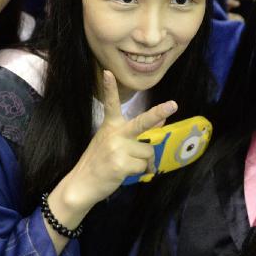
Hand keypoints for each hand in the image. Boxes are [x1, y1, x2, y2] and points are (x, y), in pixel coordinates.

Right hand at [49, 71, 176, 225]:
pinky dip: (141, 172)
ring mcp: (118, 149)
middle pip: (142, 122)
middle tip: (173, 105)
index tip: (108, 72)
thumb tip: (162, 121)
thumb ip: (137, 132)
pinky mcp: (121, 164)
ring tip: (127, 165)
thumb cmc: (99, 161)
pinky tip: (126, 173)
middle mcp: (114, 134)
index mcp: (110, 126)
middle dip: (158, 113)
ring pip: (148, 152)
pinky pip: (144, 167)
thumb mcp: (114, 141)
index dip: (109, 88)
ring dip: (144, 161)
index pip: (110, 104)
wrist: (82, 183)